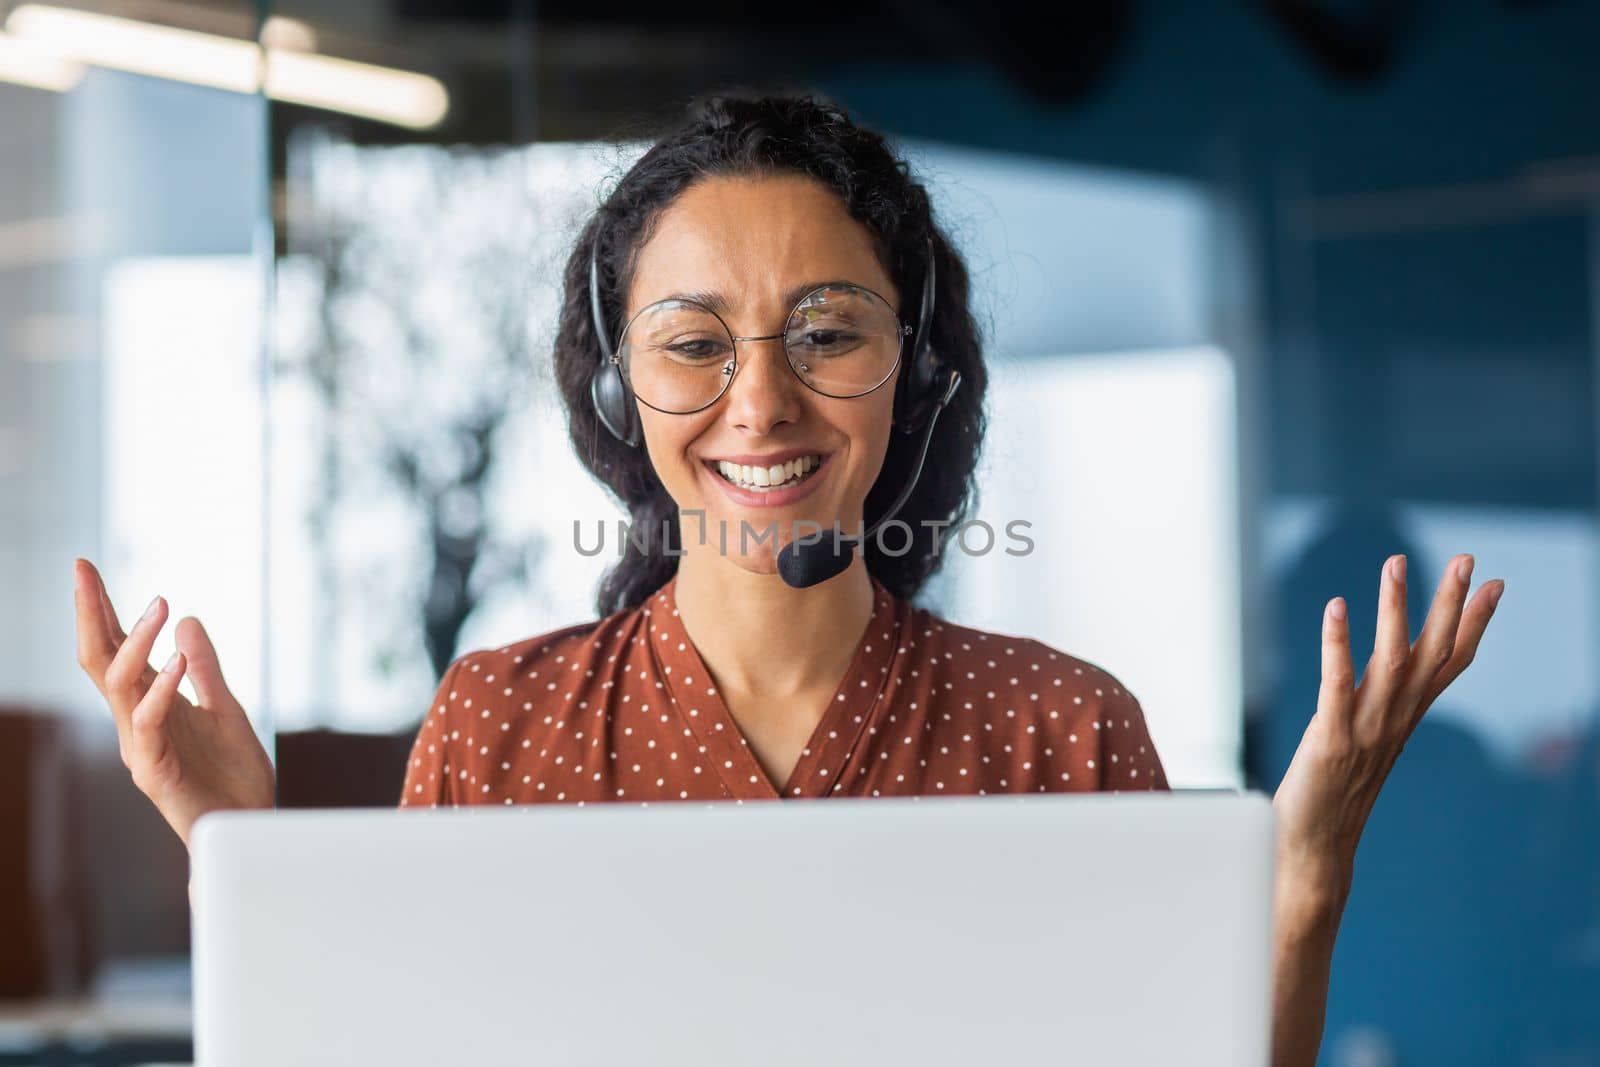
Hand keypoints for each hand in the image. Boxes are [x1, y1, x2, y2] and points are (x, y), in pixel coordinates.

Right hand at [73, 558, 275, 849]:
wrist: (249, 824)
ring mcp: (140, 745)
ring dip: (137, 641)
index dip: (100, 609)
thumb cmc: (233, 775)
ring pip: (119, 685)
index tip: (85, 568)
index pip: (115, 648)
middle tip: (84, 571)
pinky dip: (161, 689)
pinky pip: (148, 724)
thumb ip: (205, 668)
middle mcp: (135, 721)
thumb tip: (186, 620)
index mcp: (149, 704)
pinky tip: (175, 661)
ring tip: (159, 603)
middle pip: (100, 660)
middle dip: (91, 614)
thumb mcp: (225, 706)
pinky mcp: (154, 771)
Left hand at [1272, 552, 1503, 918]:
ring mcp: (1364, 732)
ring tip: (1397, 563)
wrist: (1312, 853)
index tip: (1495, 583)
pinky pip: (1336, 686)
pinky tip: (1336, 608)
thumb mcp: (1364, 741)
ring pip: (1389, 663)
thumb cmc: (1330, 795)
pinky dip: (1338, 646)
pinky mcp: (1329, 742)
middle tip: (1466, 557)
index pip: (1448, 664)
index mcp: (1404, 720)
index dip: (1473, 623)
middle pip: (1431, 655)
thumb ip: (1376, 705)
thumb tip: (1384, 671)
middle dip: (1450, 604)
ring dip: (1394, 611)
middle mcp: (1393, 723)